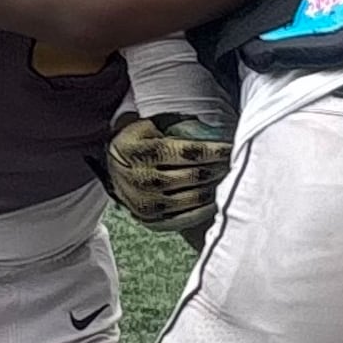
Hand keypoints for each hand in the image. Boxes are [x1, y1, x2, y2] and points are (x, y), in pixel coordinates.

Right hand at [106, 114, 229, 239]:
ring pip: (194, 197)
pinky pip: (185, 217)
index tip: (231, 148)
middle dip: (219, 168)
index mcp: (147, 152)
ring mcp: (149, 202)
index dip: (216, 151)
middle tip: (234, 162)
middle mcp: (147, 179)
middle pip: (195, 175)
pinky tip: (215, 199)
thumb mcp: (145, 127)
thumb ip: (172, 124)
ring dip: (215, 188)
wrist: (108, 168)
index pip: (191, 153)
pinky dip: (204, 209)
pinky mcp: (151, 218)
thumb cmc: (133, 143)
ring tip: (227, 178)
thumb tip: (205, 124)